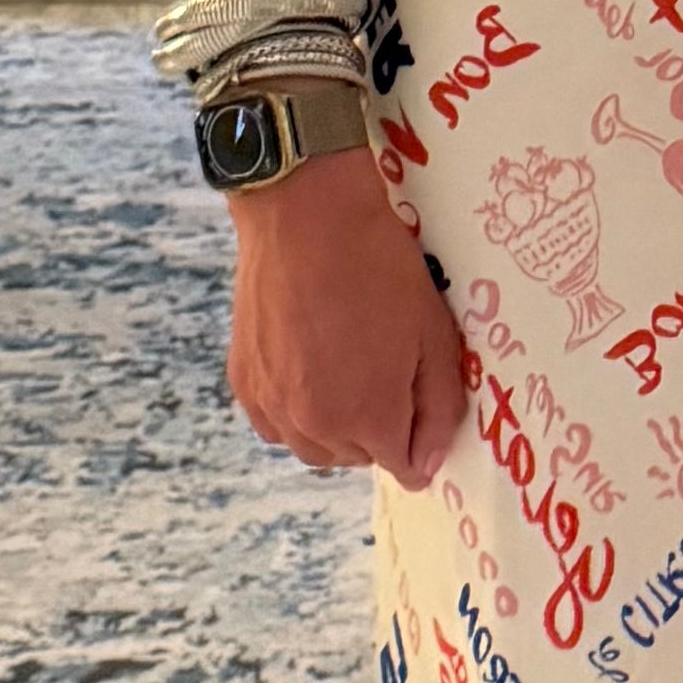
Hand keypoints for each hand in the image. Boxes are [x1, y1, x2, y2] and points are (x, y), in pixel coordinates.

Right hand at [225, 152, 468, 483]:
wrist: (306, 215)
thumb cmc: (380, 269)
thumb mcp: (434, 336)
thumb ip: (439, 409)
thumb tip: (426, 466)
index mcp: (368, 419)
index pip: (404, 466)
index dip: (419, 440)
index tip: (421, 404)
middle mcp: (314, 425)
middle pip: (357, 458)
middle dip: (379, 431)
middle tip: (388, 373)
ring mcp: (272, 404)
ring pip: (312, 448)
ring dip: (335, 428)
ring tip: (349, 375)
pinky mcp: (244, 380)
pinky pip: (275, 425)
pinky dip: (295, 414)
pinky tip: (310, 373)